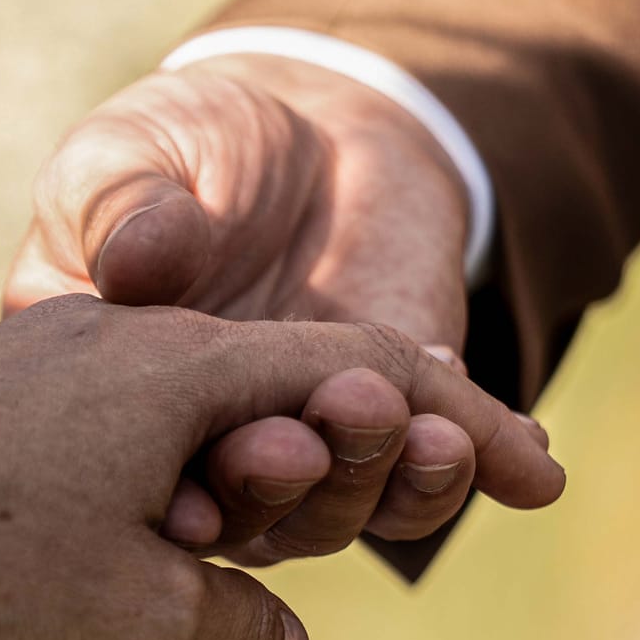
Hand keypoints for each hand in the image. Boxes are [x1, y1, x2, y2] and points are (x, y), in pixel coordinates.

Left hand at [0, 297, 558, 639]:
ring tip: (273, 552)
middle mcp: (140, 347)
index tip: (546, 479)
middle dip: (378, 454)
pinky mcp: (13, 418)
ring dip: (269, 491)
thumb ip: (233, 623)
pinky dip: (189, 498)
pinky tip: (177, 554)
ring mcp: (70, 377)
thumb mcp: (130, 611)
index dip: (468, 428)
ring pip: (214, 424)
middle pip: (302, 388)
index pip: (372, 376)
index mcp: (192, 367)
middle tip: (442, 500)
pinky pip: (141, 448)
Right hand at [5, 52, 535, 558]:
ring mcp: (307, 447)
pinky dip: (480, 463)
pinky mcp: (398, 425)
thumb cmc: (181, 145)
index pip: (133, 478)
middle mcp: (206, 453)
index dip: (163, 500)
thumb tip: (135, 263)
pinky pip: (433, 470)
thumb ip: (119, 207)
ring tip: (437, 439)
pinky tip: (522, 454)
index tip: (190, 508)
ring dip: (392, 484)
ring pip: (347, 509)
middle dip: (288, 488)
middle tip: (315, 442)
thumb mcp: (122, 156)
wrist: (303, 126)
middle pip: (246, 513)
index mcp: (117, 408)